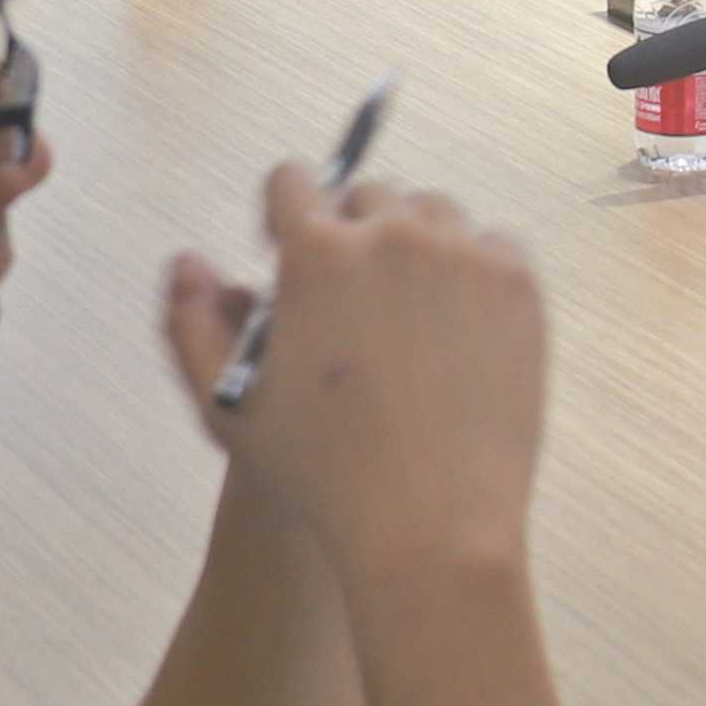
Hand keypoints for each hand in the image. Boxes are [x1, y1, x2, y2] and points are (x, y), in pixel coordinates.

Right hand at [160, 162, 548, 589]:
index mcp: (314, 253)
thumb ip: (191, 324)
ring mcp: (463, 254)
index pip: (292, 181)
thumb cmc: (319, 473)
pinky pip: (492, 246)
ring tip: (405, 314)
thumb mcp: (228, 406)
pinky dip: (473, 271)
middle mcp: (391, 235)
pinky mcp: (518, 283)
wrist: (430, 524)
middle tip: (353, 301)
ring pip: (434, 214)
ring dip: (415, 245)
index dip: (284, 215)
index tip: (289, 253)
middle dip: (351, 233)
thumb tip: (187, 258)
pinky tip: (456, 327)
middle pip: (368, 196)